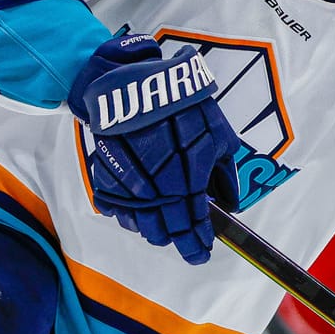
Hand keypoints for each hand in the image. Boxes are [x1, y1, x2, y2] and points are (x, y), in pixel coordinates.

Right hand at [65, 32, 237, 263]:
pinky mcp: (106, 173)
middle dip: (177, 240)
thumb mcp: (220, 135)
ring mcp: (128, 182)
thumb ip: (224, 173)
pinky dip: (124, 213)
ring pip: (137, 223)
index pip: (193, 225)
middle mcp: (157, 187)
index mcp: (188, 180)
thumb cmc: (185, 105)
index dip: (198, 244)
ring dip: (152, 230)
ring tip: (162, 229)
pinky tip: (135, 213)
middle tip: (186, 242)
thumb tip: (228, 203)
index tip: (202, 254)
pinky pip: (112, 206)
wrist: (137, 79)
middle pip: (164, 230)